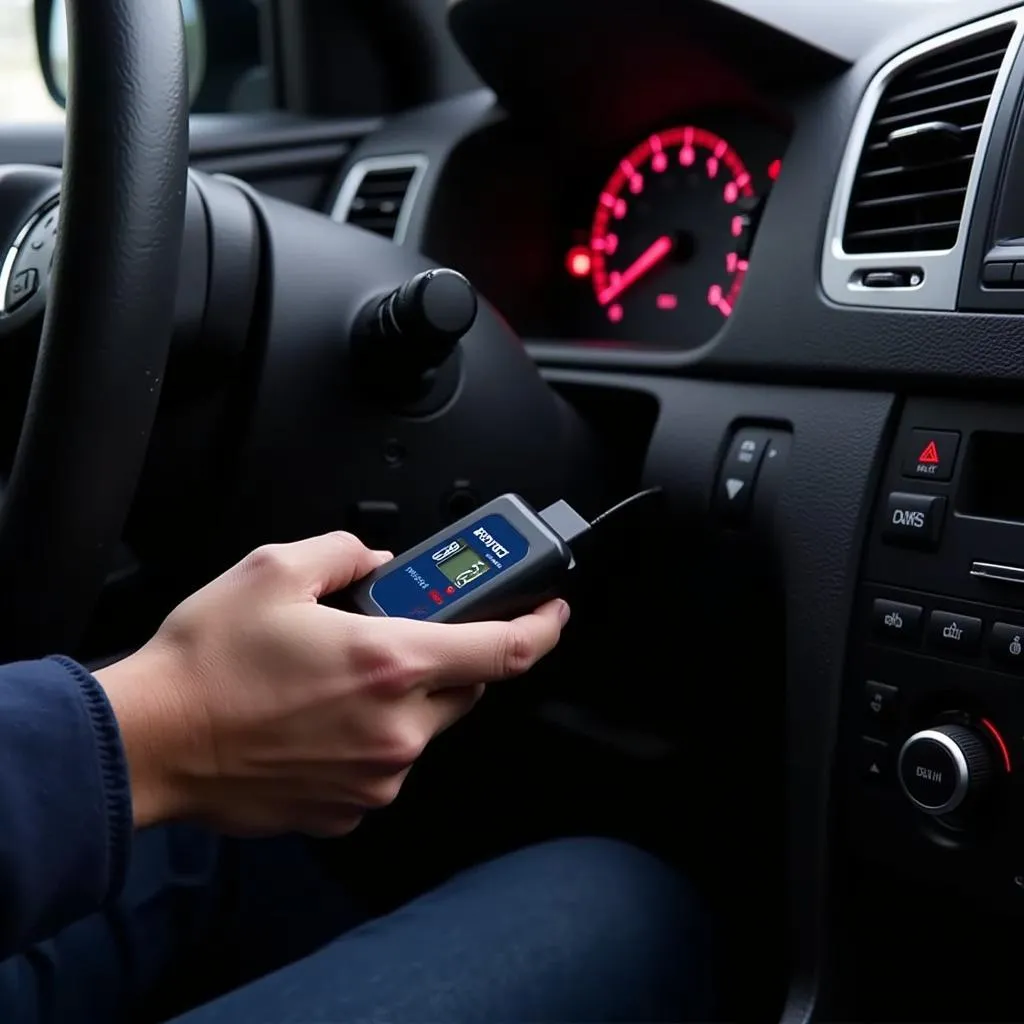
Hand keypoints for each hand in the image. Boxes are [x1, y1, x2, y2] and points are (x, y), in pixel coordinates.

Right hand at [96, 532, 568, 835]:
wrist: (153, 741)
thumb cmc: (207, 664)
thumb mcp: (275, 570)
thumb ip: (345, 554)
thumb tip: (375, 562)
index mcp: (391, 664)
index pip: (507, 650)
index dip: (543, 626)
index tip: (553, 612)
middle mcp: (396, 729)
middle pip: (466, 687)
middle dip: (447, 655)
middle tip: (403, 633)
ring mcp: (376, 777)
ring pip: (424, 728)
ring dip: (404, 698)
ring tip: (339, 678)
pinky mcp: (349, 809)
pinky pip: (386, 765)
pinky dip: (372, 737)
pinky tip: (321, 718)